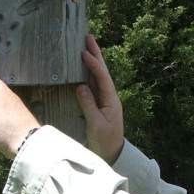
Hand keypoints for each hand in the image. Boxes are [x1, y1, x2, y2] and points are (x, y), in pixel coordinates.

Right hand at [77, 34, 124, 163]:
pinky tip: (83, 67)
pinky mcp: (98, 105)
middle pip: (102, 72)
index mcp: (111, 100)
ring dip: (92, 61)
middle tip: (88, 37)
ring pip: (97, 76)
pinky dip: (88, 73)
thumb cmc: (105, 142)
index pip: (102, 78)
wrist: (112, 155)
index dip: (94, 64)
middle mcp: (108, 97)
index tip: (84, 52)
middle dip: (96, 54)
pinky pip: (93, 85)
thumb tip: (81, 86)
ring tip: (86, 46)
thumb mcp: (96, 125)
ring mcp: (104, 100)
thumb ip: (89, 106)